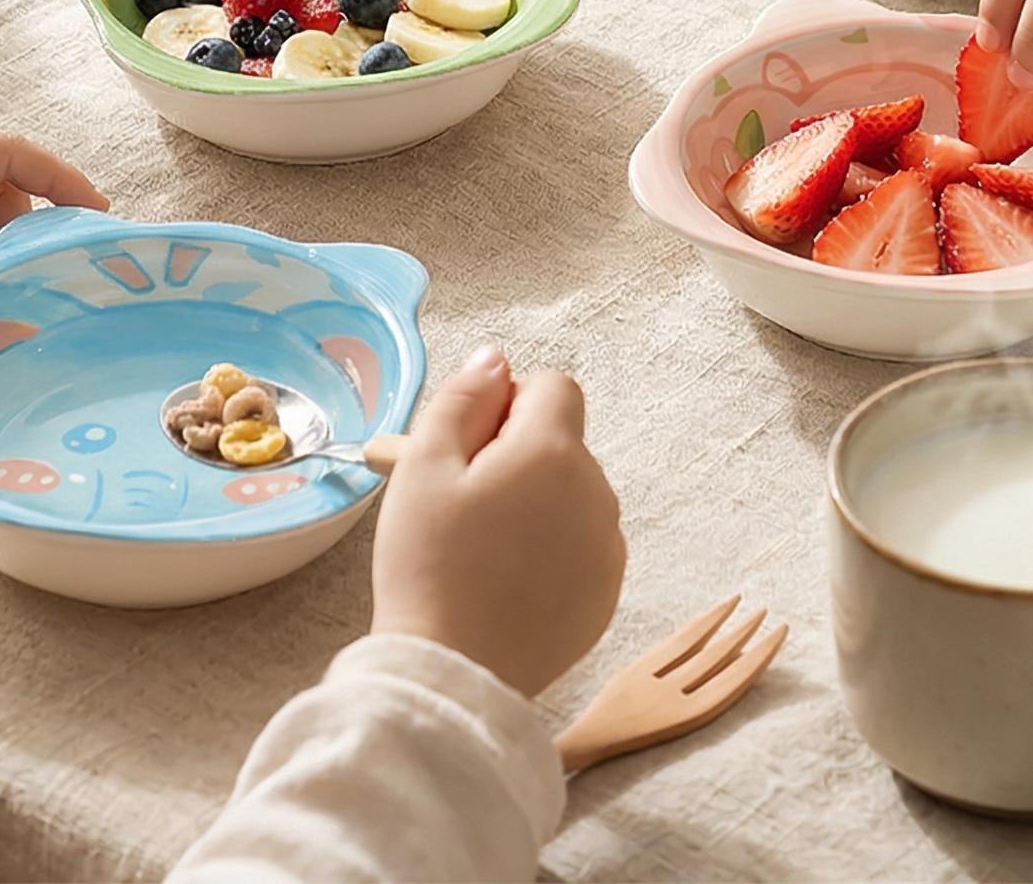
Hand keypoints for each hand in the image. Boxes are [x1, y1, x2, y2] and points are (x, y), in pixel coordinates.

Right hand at [370, 347, 625, 697]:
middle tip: (462, 503)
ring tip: (481, 548)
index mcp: (554, 452)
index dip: (506, 406)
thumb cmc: (427, 565)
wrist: (450, 673)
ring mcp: (608, 547)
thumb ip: (464, 397)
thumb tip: (497, 360)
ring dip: (535, 502)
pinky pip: (581, 543)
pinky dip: (550, 549)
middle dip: (516, 456)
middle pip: (561, 442)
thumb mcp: (424, 465)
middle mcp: (596, 492)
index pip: (553, 387)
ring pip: (571, 493)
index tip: (471, 450)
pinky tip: (506, 581)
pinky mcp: (606, 594)